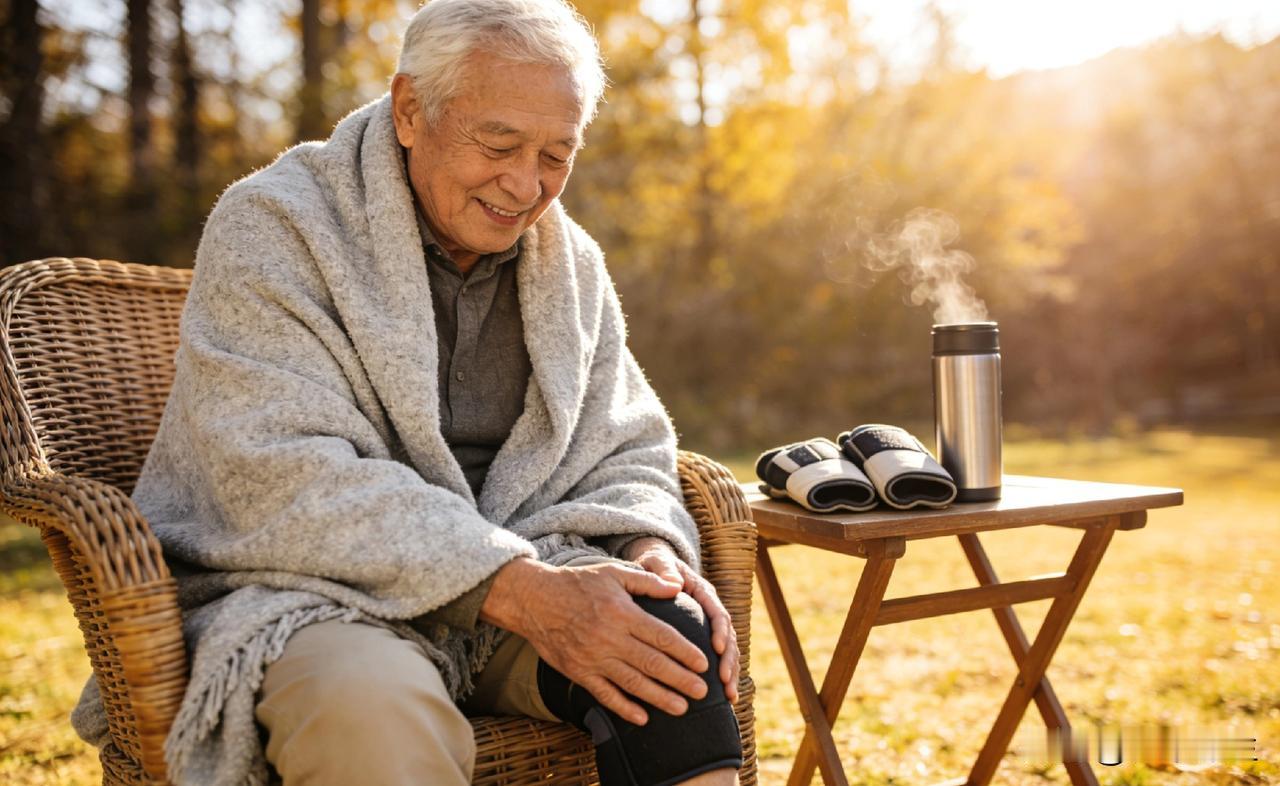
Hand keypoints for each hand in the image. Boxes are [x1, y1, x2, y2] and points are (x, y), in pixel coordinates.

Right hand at [480, 557, 710, 724]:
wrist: (534, 600)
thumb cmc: (578, 583)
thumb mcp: (614, 573)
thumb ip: (647, 581)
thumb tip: (678, 586)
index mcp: (622, 613)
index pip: (661, 636)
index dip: (684, 651)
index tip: (703, 663)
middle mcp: (609, 638)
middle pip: (652, 663)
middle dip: (680, 679)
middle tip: (702, 691)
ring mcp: (592, 658)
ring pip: (632, 683)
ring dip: (659, 697)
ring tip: (682, 708)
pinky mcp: (578, 673)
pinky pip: (604, 694)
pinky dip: (624, 708)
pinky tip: (643, 718)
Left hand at [621, 537, 740, 703]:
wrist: (656, 569)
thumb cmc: (655, 566)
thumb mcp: (657, 561)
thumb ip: (664, 568)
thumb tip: (674, 582)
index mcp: (703, 593)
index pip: (717, 612)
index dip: (720, 630)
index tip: (717, 649)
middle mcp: (712, 611)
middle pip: (728, 637)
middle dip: (729, 660)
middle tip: (724, 682)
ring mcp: (711, 627)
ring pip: (728, 652)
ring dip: (731, 674)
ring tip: (729, 697)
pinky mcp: (705, 640)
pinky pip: (719, 660)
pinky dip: (724, 678)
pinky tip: (725, 699)